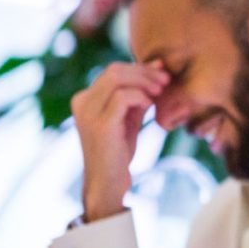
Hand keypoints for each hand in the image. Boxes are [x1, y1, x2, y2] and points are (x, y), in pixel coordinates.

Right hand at [70, 61, 168, 221]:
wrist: (108, 182)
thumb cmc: (119, 150)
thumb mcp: (130, 116)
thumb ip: (140, 92)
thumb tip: (159, 66)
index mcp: (85, 98)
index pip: (114, 70)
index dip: (141, 68)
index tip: (162, 74)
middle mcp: (82, 102)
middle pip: (115, 70)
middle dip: (144, 72)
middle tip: (166, 80)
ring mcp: (88, 112)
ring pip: (117, 78)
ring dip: (145, 81)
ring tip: (161, 91)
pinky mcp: (100, 124)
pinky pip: (122, 97)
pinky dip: (140, 96)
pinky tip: (150, 105)